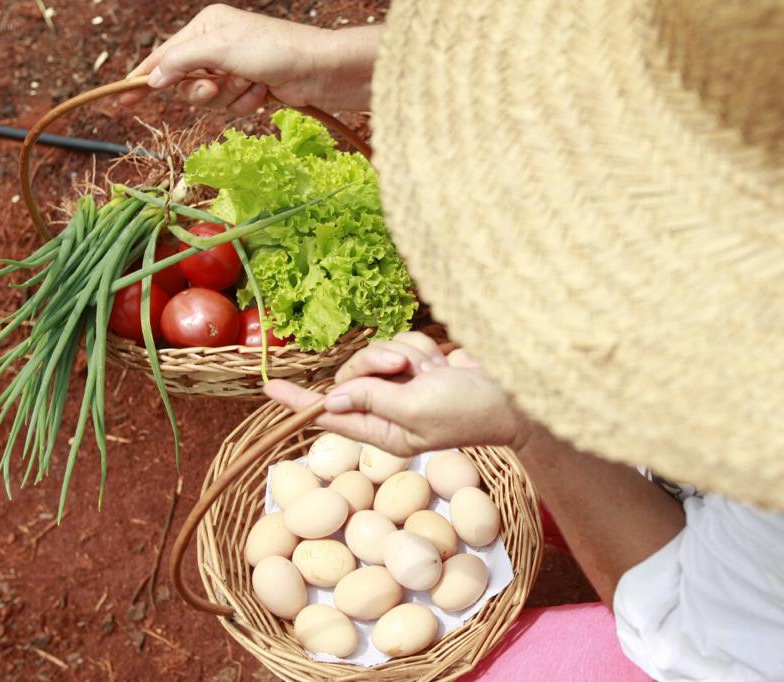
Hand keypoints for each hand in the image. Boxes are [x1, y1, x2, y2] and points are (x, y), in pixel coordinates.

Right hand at [120, 5, 379, 112]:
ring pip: (209, 100)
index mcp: (205, 27)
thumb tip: (152, 79)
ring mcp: (234, 69)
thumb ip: (181, 62)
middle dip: (203, 90)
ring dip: (230, 98)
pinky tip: (264, 93)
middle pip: (185, 83)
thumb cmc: (273, 51)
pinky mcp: (250, 88)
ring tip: (251, 85)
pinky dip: (246, 104)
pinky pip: (232, 108)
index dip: (142, 78)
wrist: (319, 71)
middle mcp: (217, 46)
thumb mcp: (220, 50)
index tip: (119, 99)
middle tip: (219, 87)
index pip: (163, 55)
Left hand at [264, 332, 531, 456]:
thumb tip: (332, 399)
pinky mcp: (422, 367)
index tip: (270, 388)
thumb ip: (372, 400)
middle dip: (374, 364)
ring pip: (378, 355)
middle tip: (402, 369)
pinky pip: (403, 344)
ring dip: (405, 355)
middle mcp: (390, 409)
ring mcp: (406, 386)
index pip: (331, 416)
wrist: (513, 393)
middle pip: (352, 375)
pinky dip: (421, 349)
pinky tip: (442, 364)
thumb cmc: (468, 410)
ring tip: (431, 371)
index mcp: (384, 432)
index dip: (300, 402)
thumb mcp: (415, 409)